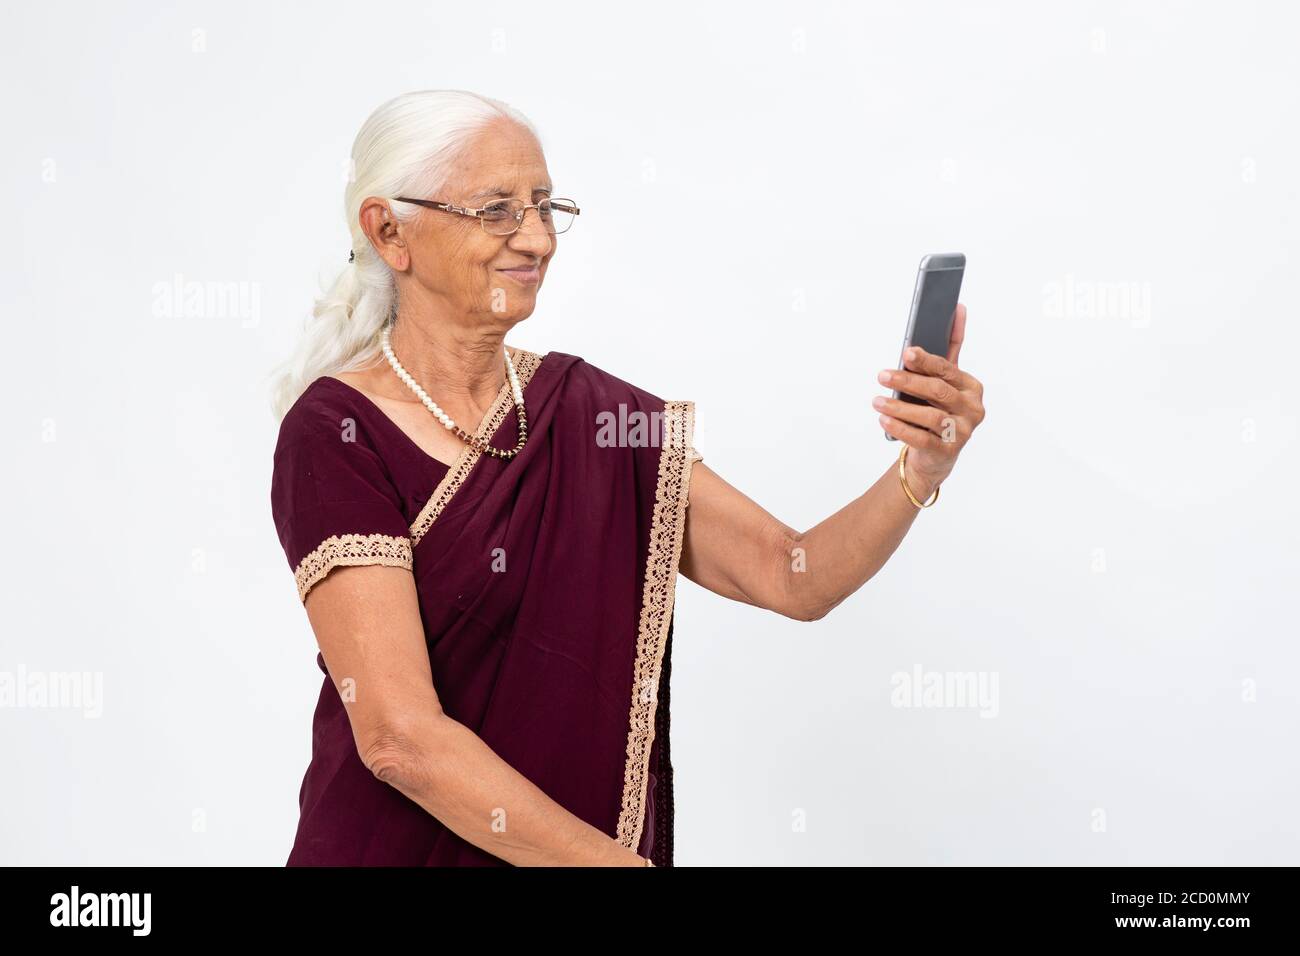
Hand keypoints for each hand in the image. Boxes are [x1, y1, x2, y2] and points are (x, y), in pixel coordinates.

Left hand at [872, 303, 984, 488]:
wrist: (936, 455)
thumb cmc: (938, 409)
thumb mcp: (945, 380)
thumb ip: (950, 348)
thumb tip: (958, 308)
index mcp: (972, 387)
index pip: (948, 370)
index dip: (926, 361)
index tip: (906, 352)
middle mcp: (972, 409)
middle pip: (938, 391)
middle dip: (908, 381)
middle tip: (882, 375)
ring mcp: (962, 432)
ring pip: (930, 415)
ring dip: (899, 407)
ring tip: (877, 401)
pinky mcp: (947, 452)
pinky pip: (921, 438)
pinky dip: (900, 427)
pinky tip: (883, 419)